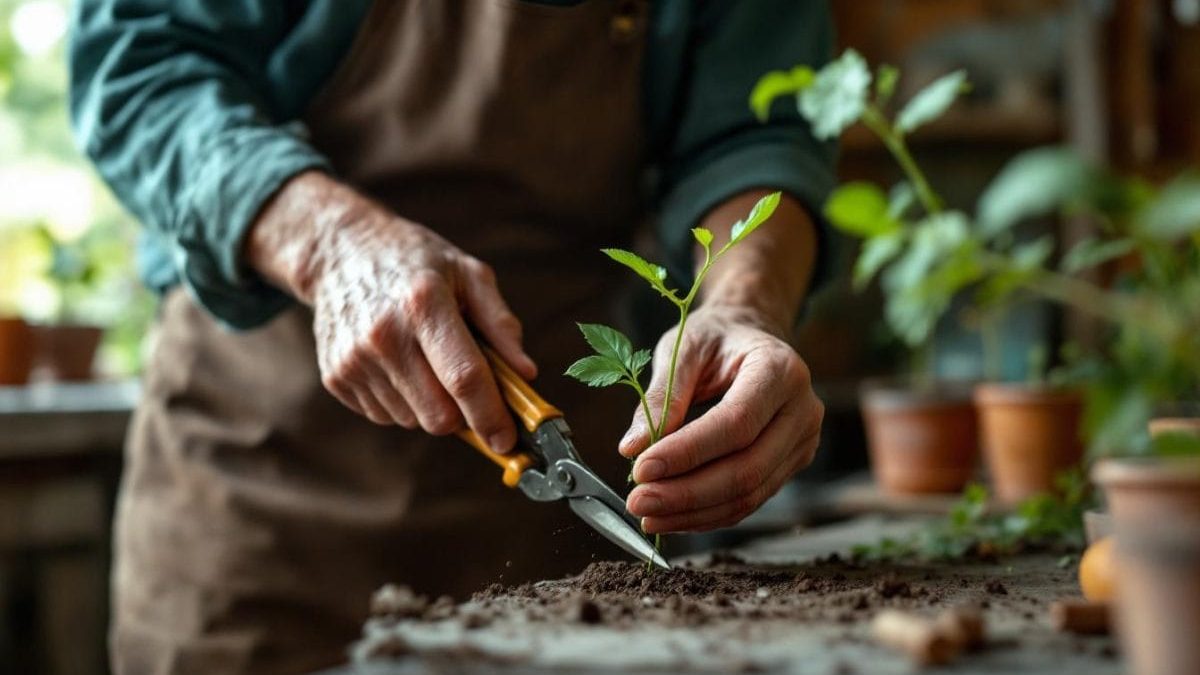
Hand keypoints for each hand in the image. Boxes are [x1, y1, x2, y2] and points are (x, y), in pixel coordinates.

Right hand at [247, 173, 534, 450]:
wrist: (340, 252)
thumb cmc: (417, 262)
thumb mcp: (469, 274)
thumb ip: (500, 324)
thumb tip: (525, 374)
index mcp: (423, 303)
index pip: (464, 378)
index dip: (491, 416)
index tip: (508, 440)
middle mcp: (384, 335)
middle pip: (439, 415)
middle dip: (463, 414)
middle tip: (469, 388)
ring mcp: (354, 359)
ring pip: (413, 420)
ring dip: (431, 405)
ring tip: (425, 361)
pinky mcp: (336, 377)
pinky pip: (385, 416)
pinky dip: (402, 401)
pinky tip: (398, 364)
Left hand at [620, 305, 821, 532]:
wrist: (749, 336)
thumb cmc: (716, 338)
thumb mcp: (683, 349)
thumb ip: (661, 397)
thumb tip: (633, 448)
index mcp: (780, 370)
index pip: (736, 423)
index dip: (688, 452)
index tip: (641, 469)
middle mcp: (802, 409)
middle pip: (747, 468)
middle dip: (687, 493)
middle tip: (639, 501)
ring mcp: (802, 442)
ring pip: (749, 493)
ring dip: (694, 512)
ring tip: (648, 515)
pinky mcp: (790, 465)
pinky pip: (749, 500)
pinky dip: (707, 514)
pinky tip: (671, 516)